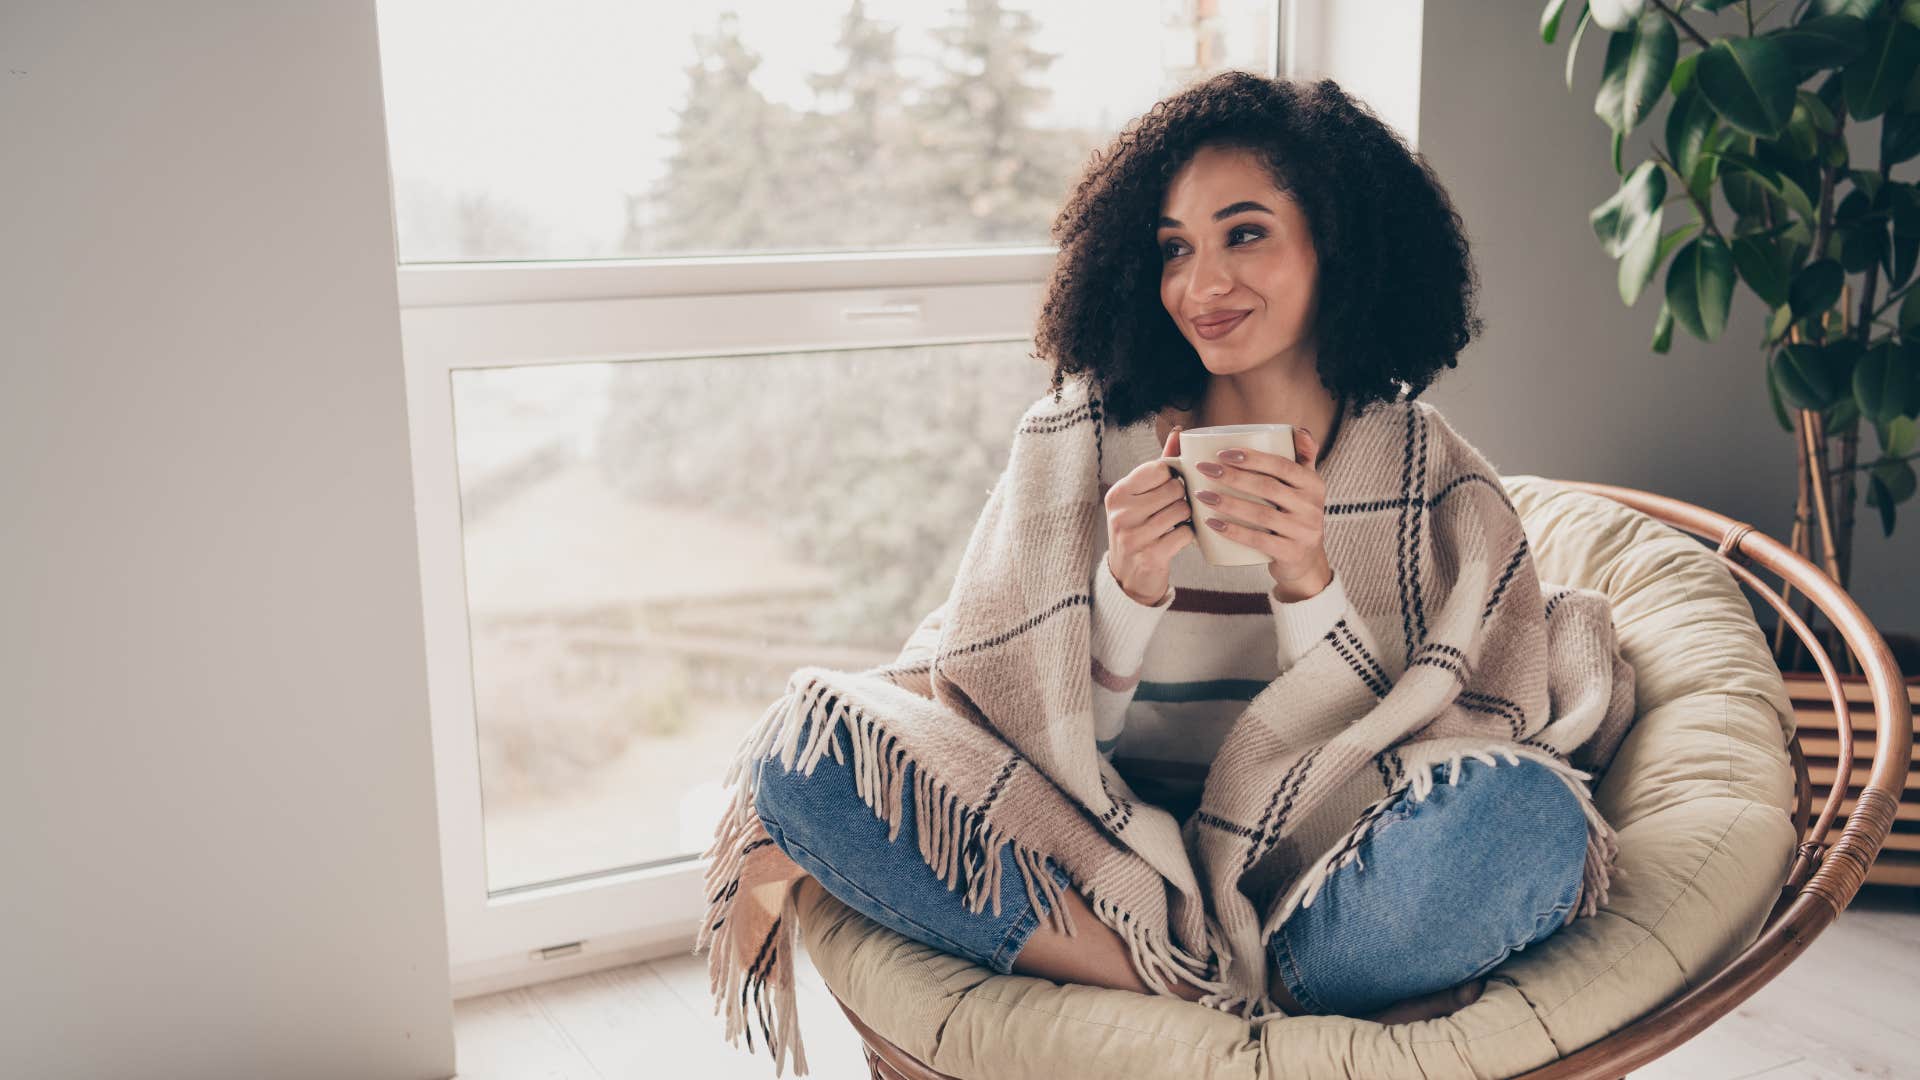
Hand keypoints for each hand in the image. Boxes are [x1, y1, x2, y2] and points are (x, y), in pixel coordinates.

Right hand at [1104, 426, 1195, 604]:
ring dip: (1187, 518)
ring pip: (1182, 510)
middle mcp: (1121, 512)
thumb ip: (1160, 466)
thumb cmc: (1139, 530)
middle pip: (1174, 489)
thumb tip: (1179, 433)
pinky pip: (1186, 534)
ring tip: (1177, 524)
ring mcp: (1134, 535)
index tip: (1171, 487)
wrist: (1128, 579)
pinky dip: (1189, 537)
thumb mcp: (1140, 498)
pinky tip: (1179, 539)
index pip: (1159, 468)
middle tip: (1176, 509)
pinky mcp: (1150, 555)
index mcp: (1118, 493)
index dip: (1173, 476)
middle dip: (1182, 498)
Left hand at [1192, 426, 1331, 601]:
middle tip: (1204, 470)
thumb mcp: (1306, 488)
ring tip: (1201, 495)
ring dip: (1228, 502)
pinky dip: (1234, 531)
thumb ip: (1303, 458)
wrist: (1306, 562)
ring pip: (1261, 514)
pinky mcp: (1291, 553)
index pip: (1282, 465)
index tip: (1221, 453)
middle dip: (1232, 476)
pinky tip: (1212, 523)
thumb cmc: (1296, 517)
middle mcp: (1312, 506)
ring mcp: (1303, 531)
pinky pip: (1259, 540)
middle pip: (1268, 487)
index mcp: (1313, 484)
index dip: (1252, 458)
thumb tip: (1298, 430)